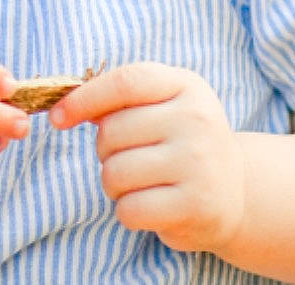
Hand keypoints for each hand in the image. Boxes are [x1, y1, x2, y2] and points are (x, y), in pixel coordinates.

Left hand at [49, 62, 245, 255]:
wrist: (236, 191)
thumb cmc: (182, 143)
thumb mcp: (164, 106)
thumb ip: (121, 100)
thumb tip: (64, 108)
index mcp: (187, 86)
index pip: (124, 82)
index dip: (83, 99)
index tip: (57, 118)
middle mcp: (197, 120)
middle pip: (112, 132)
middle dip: (105, 151)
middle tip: (129, 159)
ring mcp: (199, 163)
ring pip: (115, 173)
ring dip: (114, 184)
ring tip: (140, 183)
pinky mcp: (196, 205)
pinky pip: (129, 209)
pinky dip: (129, 212)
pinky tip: (151, 206)